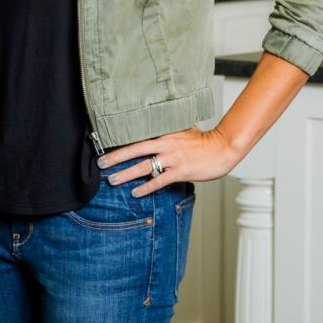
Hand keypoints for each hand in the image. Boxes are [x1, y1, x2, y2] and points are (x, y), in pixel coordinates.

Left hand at [98, 126, 244, 196]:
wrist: (222, 148)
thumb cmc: (204, 141)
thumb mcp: (183, 130)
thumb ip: (168, 133)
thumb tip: (155, 134)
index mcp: (165, 134)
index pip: (138, 137)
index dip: (121, 142)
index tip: (105, 145)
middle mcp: (166, 144)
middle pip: (135, 150)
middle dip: (116, 157)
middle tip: (100, 163)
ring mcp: (173, 158)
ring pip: (144, 166)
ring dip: (126, 173)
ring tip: (112, 180)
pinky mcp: (181, 171)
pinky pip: (159, 181)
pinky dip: (146, 187)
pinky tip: (135, 192)